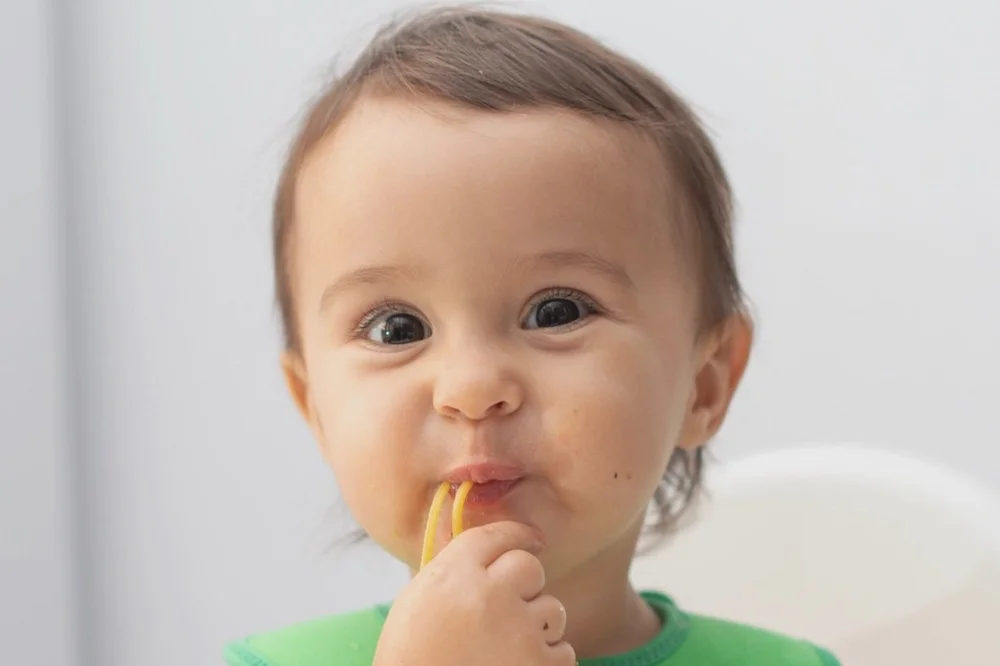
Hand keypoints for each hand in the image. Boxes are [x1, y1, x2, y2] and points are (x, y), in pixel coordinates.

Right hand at [373, 521, 574, 665]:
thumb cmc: (412, 656)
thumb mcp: (417, 600)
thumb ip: (453, 571)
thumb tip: (487, 552)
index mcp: (454, 574)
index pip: (497, 535)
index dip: (518, 534)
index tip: (532, 539)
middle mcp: (490, 594)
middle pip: (530, 567)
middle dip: (526, 584)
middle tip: (512, 606)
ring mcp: (518, 630)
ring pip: (552, 608)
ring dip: (538, 624)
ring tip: (512, 645)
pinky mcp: (538, 665)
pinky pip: (563, 650)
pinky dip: (548, 659)